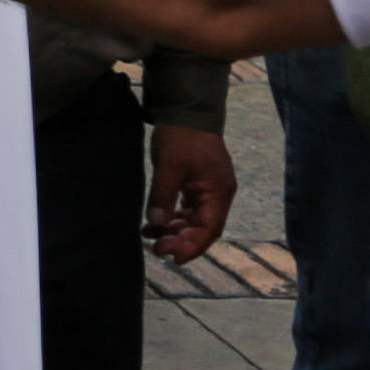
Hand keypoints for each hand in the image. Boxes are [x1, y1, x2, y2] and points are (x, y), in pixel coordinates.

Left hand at [145, 124, 236, 264]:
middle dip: (181, 240)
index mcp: (219, 192)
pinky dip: (173, 217)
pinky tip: (155, 223)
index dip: (194, 247)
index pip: (210, 229)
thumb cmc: (181, 137)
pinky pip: (188, 208)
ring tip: (150, 237)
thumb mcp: (169, 167)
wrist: (186, 110)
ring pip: (194, 219)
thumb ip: (164, 197)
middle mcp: (218, 194)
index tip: (174, 259)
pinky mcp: (197, 183)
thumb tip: (157, 224)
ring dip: (175, 230)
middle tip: (157, 249)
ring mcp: (208, 189)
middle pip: (202, 227)